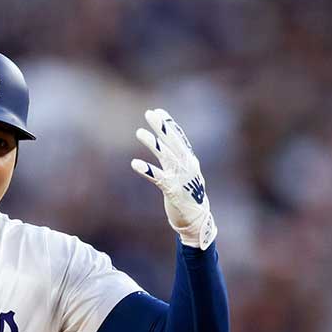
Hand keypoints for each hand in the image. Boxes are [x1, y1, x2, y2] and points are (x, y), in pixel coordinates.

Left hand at [131, 108, 216, 249]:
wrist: (196, 220)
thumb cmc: (188, 196)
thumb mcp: (185, 175)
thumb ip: (176, 161)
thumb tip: (166, 146)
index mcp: (189, 161)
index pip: (179, 138)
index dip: (169, 124)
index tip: (158, 111)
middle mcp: (187, 166)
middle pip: (173, 142)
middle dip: (161, 127)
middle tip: (149, 114)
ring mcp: (181, 177)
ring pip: (165, 156)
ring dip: (152, 143)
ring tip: (139, 132)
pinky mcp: (173, 190)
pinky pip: (158, 178)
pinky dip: (147, 170)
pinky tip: (134, 163)